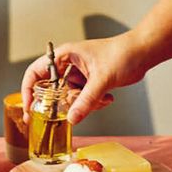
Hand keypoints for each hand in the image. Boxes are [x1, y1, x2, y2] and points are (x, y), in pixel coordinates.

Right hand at [20, 32, 147, 124]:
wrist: (143, 53)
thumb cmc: (122, 53)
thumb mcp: (102, 79)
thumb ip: (86, 100)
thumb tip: (72, 119)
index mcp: (64, 56)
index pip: (36, 72)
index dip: (28, 90)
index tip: (30, 109)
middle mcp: (69, 65)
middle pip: (54, 91)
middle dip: (67, 103)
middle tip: (76, 109)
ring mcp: (79, 75)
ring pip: (71, 99)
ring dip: (85, 104)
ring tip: (102, 98)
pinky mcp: (90, 83)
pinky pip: (84, 100)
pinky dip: (94, 103)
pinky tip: (108, 97)